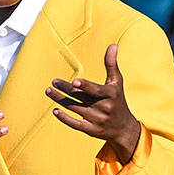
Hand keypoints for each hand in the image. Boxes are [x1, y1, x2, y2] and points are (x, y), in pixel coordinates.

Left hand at [46, 43, 141, 163]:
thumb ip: (112, 64)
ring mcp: (97, 120)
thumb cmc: (118, 99)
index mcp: (110, 95)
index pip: (96, 90)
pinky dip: (65, 118)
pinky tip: (55, 110)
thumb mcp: (117, 82)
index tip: (75, 81)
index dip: (85, 86)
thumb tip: (113, 44)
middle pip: (80, 97)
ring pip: (74, 108)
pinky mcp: (91, 130)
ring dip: (60, 100)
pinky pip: (75, 124)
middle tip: (54, 82)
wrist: (124, 128)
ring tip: (49, 90)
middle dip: (66, 89)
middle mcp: (104, 108)